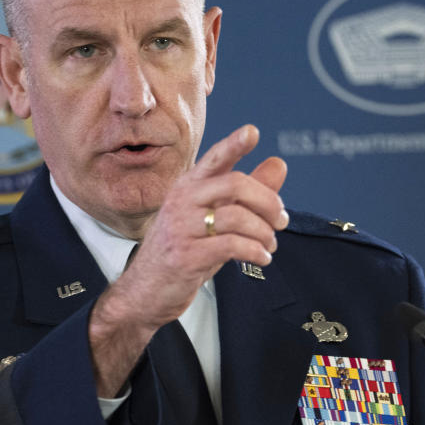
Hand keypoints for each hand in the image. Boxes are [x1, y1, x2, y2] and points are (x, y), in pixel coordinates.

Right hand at [88, 124, 287, 395]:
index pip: (213, 158)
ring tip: (270, 245)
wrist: (144, 292)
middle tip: (281, 220)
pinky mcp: (185, 256)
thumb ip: (248, 192)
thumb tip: (279, 163)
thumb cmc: (183, 250)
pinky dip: (255, 251)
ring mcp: (180, 228)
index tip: (253, 132)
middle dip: (267, 201)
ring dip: (264, 232)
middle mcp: (181, 201)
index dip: (234, 144)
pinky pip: (232, 246)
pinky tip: (262, 258)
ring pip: (236, 217)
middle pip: (234, 184)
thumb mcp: (214, 218)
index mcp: (188, 187)